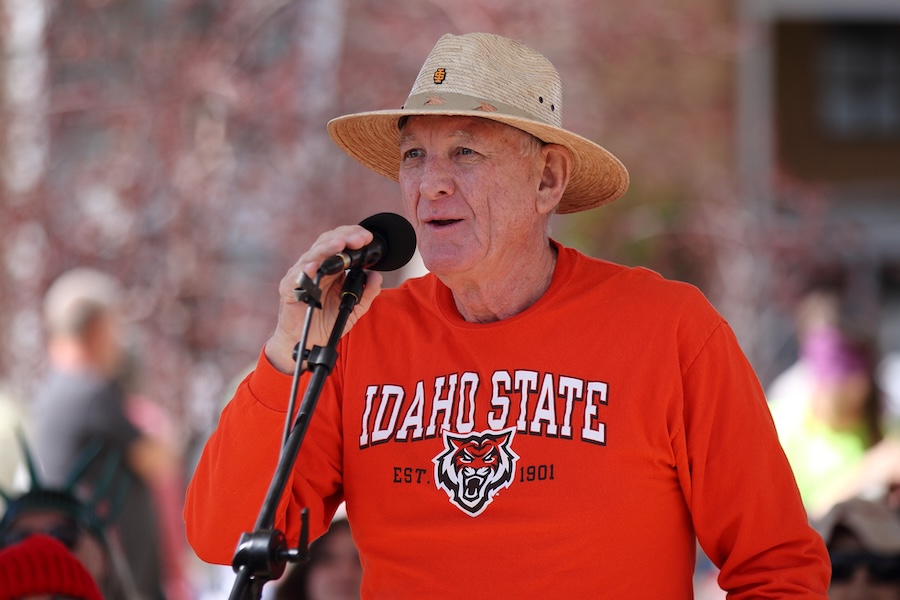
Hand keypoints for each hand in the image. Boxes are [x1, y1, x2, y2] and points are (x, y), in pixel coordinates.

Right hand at [264, 225, 384, 372]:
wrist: (307, 342)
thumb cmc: (326, 322)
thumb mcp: (353, 307)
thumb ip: (367, 292)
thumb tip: (376, 275)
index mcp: (330, 268)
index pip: (340, 243)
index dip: (352, 236)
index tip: (368, 238)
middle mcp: (315, 268)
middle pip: (327, 243)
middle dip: (344, 238)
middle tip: (360, 239)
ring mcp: (301, 277)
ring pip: (312, 256)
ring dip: (327, 249)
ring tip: (340, 245)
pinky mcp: (289, 291)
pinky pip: (296, 279)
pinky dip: (305, 271)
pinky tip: (314, 267)